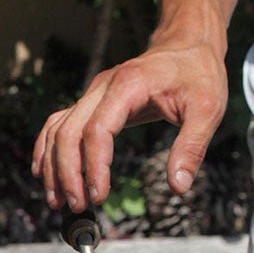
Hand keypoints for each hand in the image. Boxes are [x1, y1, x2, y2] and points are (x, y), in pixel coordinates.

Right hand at [31, 38, 227, 211]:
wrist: (186, 46)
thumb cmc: (198, 75)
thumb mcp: (208, 109)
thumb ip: (191, 147)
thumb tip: (178, 187)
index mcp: (128, 86)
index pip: (97, 130)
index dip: (94, 167)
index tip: (99, 197)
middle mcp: (101, 88)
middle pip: (68, 133)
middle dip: (67, 174)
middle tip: (78, 206)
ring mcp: (91, 94)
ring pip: (57, 131)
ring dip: (53, 168)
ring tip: (59, 201)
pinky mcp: (88, 102)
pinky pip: (56, 125)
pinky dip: (47, 151)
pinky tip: (44, 175)